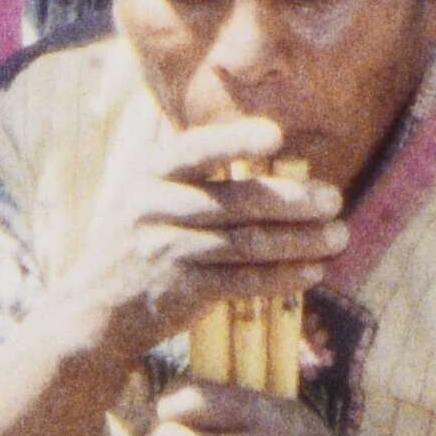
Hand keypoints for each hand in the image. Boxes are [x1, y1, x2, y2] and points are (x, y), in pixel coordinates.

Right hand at [43, 106, 342, 369]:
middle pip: (236, 201)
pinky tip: (311, 271)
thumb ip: (183, 161)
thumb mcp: (143, 190)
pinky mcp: (183, 290)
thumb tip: (239, 128)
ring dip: (299, 241)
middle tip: (333, 199)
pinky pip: (243, 282)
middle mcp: (155, 208)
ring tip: (337, 237)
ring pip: (246, 243)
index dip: (236, 141)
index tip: (276, 135)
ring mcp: (168, 251)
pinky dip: (281, 277)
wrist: (98, 307)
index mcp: (151, 173)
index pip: (197, 151)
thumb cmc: (138, 238)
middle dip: (292, 200)